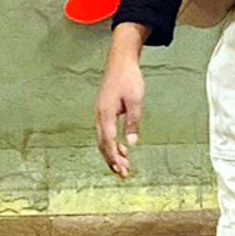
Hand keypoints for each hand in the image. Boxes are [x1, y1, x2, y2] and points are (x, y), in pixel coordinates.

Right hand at [95, 54, 144, 178]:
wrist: (120, 61)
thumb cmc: (129, 79)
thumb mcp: (135, 100)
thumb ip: (132, 122)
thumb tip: (132, 143)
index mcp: (105, 113)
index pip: (108, 141)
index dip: (114, 158)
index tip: (122, 170)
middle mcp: (99, 115)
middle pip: (103, 144)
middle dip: (112, 160)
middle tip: (123, 174)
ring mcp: (100, 113)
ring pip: (103, 139)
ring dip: (112, 154)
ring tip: (124, 167)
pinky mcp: (103, 111)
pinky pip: (105, 132)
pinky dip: (113, 143)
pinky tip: (123, 150)